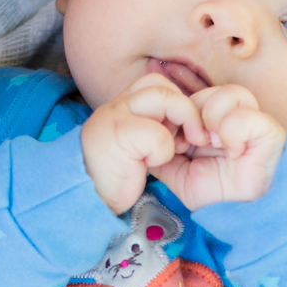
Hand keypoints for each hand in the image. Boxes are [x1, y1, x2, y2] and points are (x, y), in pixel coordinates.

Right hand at [81, 73, 207, 213]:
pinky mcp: (118, 134)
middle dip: (187, 110)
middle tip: (195, 139)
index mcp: (122, 105)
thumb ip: (157, 125)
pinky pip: (159, 135)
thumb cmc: (120, 180)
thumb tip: (187, 120)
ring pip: (164, 99)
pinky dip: (163, 153)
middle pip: (162, 86)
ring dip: (180, 126)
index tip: (186, 132)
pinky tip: (148, 165)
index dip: (178, 103)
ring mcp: (114, 116)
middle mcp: (115, 104)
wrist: (91, 203)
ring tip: (177, 150)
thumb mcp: (140, 146)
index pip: (157, 83)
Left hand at [151, 84, 285, 210]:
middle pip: (209, 91)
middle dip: (193, 114)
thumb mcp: (173, 166)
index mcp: (211, 121)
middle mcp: (233, 116)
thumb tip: (148, 126)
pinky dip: (234, 131)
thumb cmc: (206, 192)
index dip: (180, 110)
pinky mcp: (270, 133)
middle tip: (190, 143)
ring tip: (211, 143)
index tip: (175, 140)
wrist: (227, 215)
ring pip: (232, 93)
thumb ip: (161, 145)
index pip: (193, 94)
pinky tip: (232, 151)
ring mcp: (253, 122)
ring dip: (214, 117)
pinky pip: (249, 115)